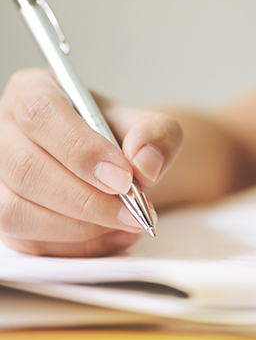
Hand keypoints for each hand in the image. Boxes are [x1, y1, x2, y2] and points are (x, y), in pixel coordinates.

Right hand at [0, 69, 182, 255]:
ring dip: (80, 229)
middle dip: (88, 201)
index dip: (82, 151)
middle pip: (27, 170)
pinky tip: (114, 236)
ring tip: (128, 224)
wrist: (117, 166)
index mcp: (35, 92)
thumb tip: (145, 165)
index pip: (42, 115)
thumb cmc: (124, 139)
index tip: (124, 179)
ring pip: (19, 212)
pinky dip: (77, 247)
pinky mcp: (7, 215)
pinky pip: (29, 243)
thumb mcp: (151, 127)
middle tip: (136, 213)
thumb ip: (156, 136)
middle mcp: (6, 132)